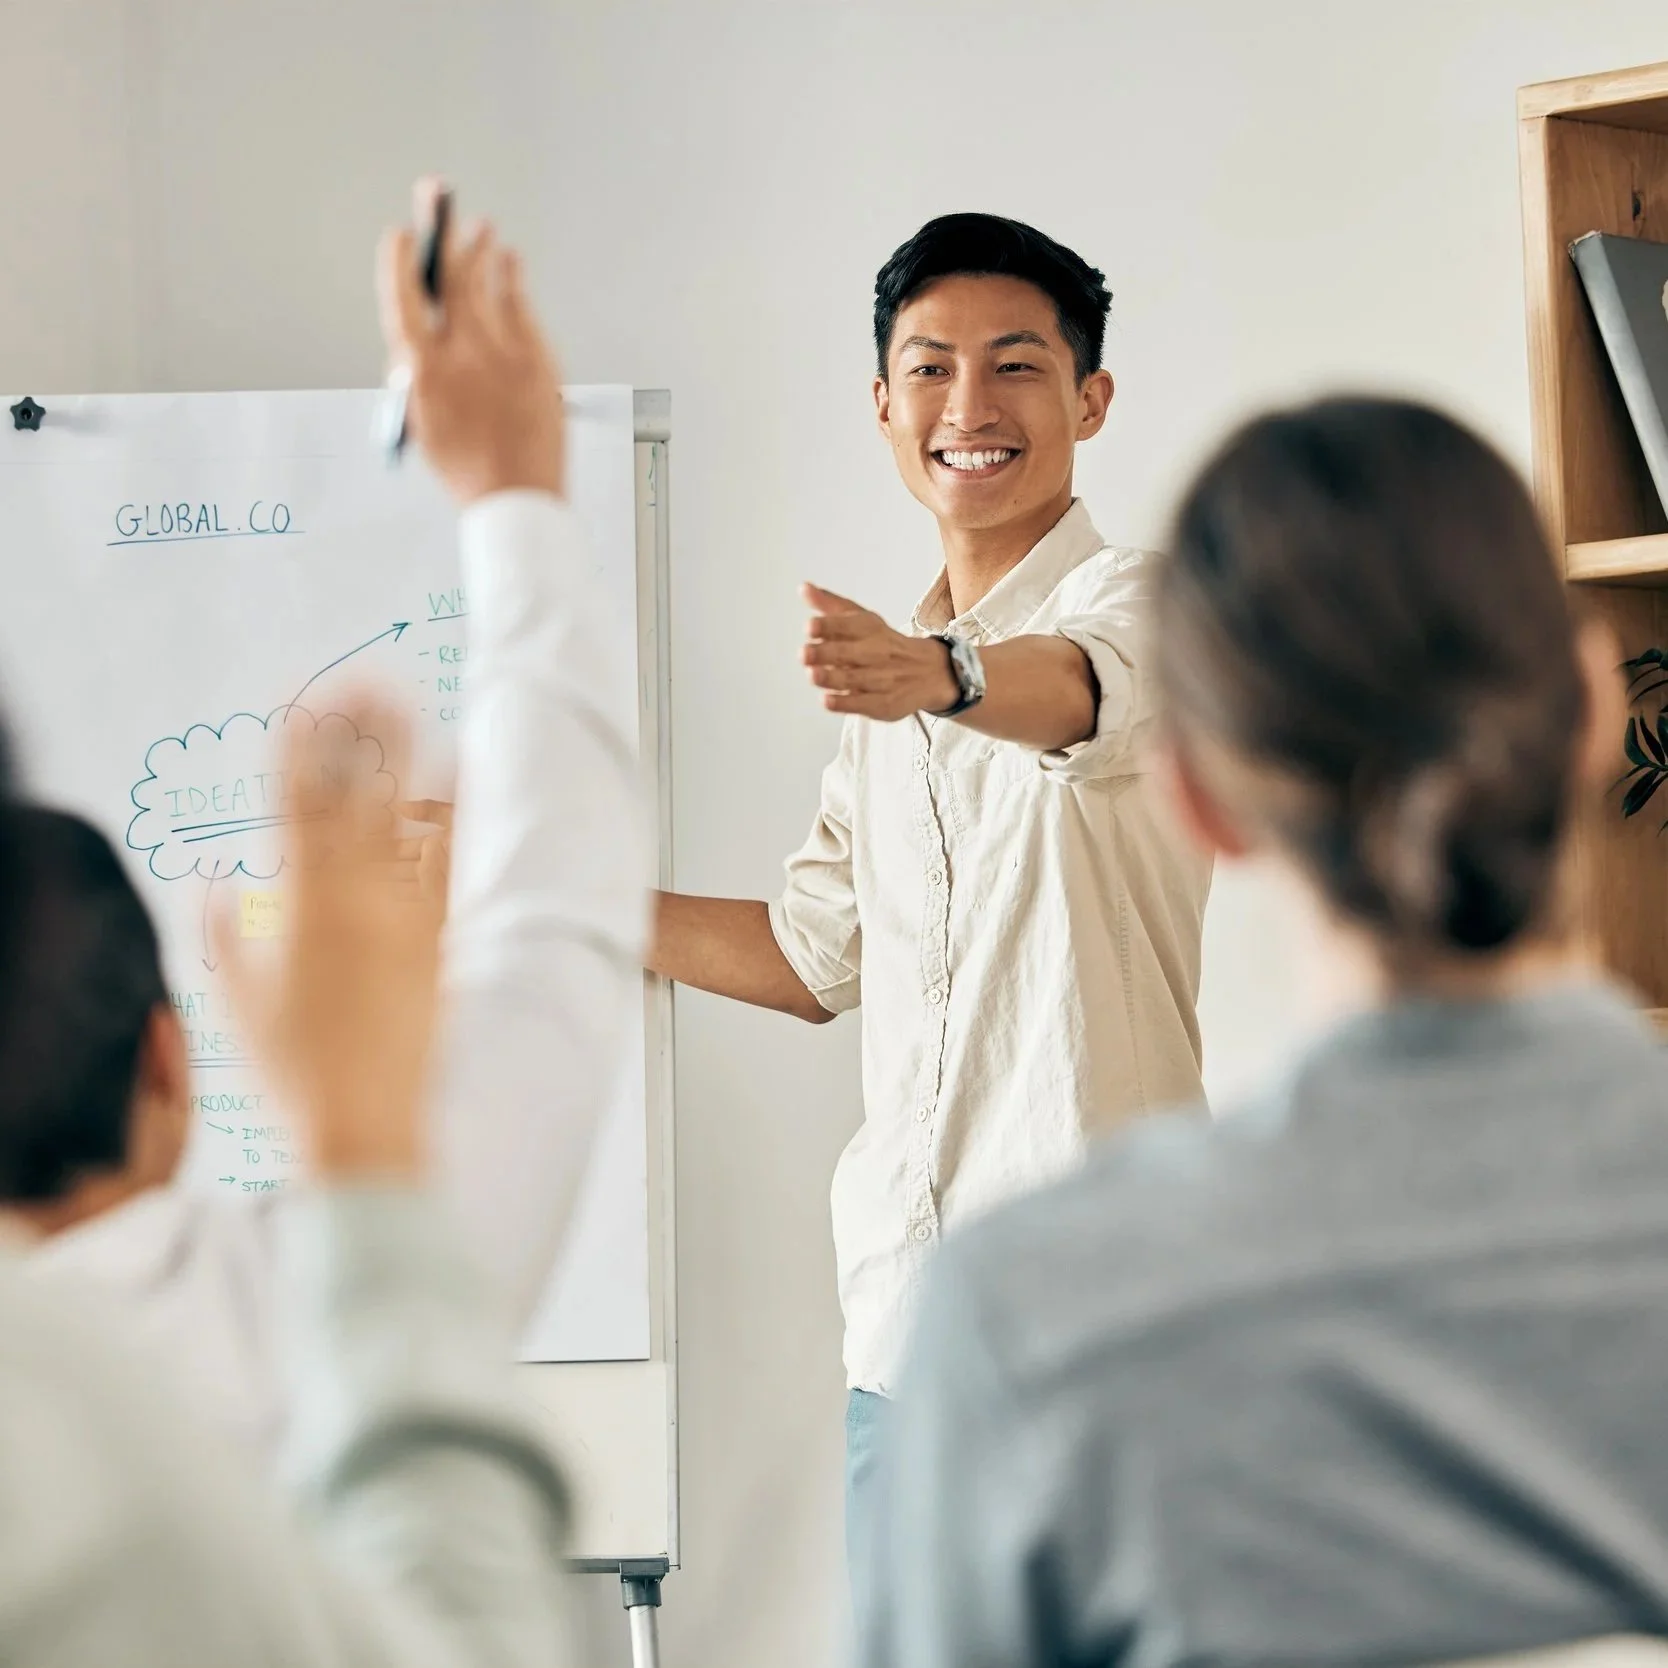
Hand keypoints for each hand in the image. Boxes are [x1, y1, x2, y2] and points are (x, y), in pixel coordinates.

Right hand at [214, 699, 444, 1180]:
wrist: (367, 1124)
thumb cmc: (294, 1073)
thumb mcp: (239, 1004)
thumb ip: (225, 936)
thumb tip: (218, 885)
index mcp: (298, 909)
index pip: (294, 808)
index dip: (297, 750)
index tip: (300, 705)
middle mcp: (354, 901)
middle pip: (352, 796)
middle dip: (356, 733)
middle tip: (365, 679)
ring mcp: (403, 916)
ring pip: (401, 816)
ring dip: (402, 753)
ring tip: (408, 702)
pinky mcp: (439, 938)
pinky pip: (448, 860)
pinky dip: (452, 809)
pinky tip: (459, 766)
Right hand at [377, 176, 565, 504]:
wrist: (518, 498)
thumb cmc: (468, 468)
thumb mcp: (422, 422)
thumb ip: (414, 376)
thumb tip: (416, 342)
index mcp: (422, 369)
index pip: (402, 298)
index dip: (398, 262)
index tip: (398, 236)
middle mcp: (462, 352)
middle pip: (448, 276)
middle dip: (440, 229)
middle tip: (437, 194)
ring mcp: (504, 353)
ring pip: (488, 284)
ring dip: (481, 250)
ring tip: (481, 227)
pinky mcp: (538, 360)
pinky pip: (522, 306)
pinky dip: (513, 279)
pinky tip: (511, 262)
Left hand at [800, 583, 958, 719]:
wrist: (929, 672)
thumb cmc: (884, 645)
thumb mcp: (860, 619)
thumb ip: (830, 605)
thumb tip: (804, 588)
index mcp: (869, 629)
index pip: (848, 625)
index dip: (828, 626)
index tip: (810, 626)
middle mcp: (875, 653)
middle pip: (847, 653)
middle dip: (824, 653)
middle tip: (805, 653)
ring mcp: (881, 680)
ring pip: (853, 679)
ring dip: (831, 678)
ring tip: (813, 675)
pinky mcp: (883, 704)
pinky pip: (863, 704)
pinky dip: (845, 703)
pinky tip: (828, 700)